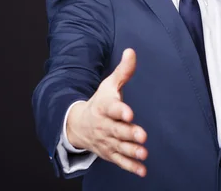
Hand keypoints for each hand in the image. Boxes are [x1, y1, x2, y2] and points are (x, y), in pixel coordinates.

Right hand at [66, 48, 147, 176]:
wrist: (77, 125)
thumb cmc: (99, 102)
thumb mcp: (109, 85)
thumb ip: (123, 71)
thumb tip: (131, 51)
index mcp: (104, 107)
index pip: (112, 108)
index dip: (120, 111)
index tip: (129, 113)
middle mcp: (104, 125)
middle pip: (117, 130)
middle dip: (128, 133)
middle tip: (142, 135)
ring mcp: (106, 141)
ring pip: (119, 147)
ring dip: (131, 151)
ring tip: (143, 153)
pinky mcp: (109, 153)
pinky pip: (119, 161)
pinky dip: (130, 167)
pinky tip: (143, 170)